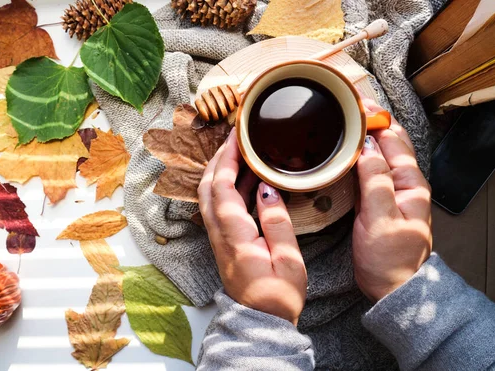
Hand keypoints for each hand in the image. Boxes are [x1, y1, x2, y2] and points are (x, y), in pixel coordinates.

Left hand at [198, 129, 306, 324]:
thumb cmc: (277, 296)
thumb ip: (276, 222)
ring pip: (210, 196)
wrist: (260, 322)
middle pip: (208, 187)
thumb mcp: (287, 260)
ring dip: (221, 170)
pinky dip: (228, 187)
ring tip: (242, 153)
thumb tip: (266, 189)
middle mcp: (220, 234)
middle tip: (235, 138)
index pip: (220, 187)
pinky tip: (247, 180)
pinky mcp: (225, 242)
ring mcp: (220, 238)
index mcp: (235, 236)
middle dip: (218, 158)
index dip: (226, 158)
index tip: (237, 137)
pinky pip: (220, 207)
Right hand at [353, 100, 432, 301]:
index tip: (356, 102)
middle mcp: (403, 183)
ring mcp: (390, 191)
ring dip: (364, 134)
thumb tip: (368, 147)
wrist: (391, 288)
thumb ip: (375, 180)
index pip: (393, 140)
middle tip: (348, 101)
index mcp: (410, 184)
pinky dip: (358, 154)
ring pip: (378, 153)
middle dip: (371, 119)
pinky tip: (346, 149)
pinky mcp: (377, 200)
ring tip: (346, 116)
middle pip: (388, 141)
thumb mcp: (381, 218)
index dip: (375, 118)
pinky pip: (368, 169)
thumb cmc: (390, 259)